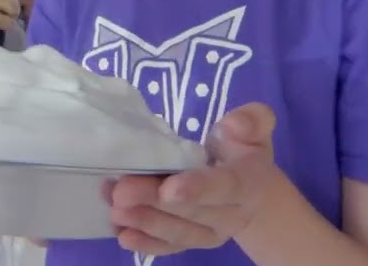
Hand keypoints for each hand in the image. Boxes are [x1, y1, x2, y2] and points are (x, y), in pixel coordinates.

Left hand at [107, 103, 285, 256]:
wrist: (249, 187)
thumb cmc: (241, 148)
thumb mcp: (253, 126)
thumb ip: (251, 120)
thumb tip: (234, 125)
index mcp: (250, 182)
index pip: (226, 187)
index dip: (198, 188)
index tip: (168, 189)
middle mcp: (234, 214)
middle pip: (193, 211)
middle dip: (154, 202)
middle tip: (121, 191)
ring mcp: (213, 233)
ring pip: (178, 232)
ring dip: (144, 221)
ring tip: (114, 207)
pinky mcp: (193, 241)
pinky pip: (170, 246)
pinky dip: (146, 243)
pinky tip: (122, 233)